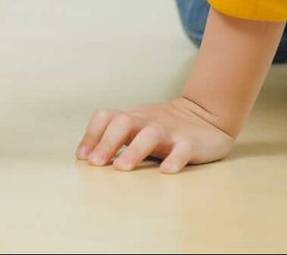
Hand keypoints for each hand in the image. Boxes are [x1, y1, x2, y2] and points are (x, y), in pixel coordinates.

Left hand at [76, 97, 234, 174]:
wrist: (204, 114)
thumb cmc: (161, 126)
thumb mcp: (137, 127)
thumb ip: (115, 138)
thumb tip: (86, 158)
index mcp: (132, 118)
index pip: (106, 117)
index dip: (91, 135)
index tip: (82, 158)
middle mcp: (146, 122)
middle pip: (123, 123)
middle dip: (107, 142)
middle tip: (96, 164)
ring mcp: (169, 132)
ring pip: (150, 135)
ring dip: (134, 150)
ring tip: (122, 168)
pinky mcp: (190, 143)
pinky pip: (182, 150)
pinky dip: (174, 159)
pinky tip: (166, 171)